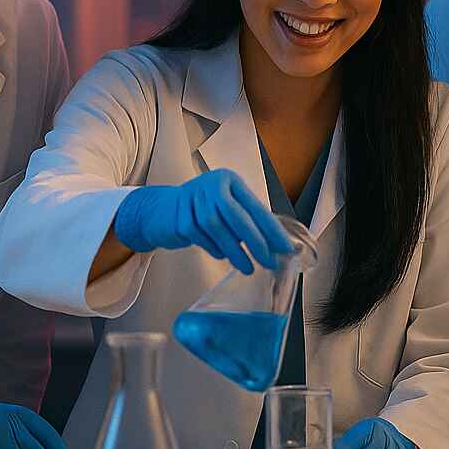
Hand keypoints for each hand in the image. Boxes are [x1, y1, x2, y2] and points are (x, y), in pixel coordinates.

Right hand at [113, 168, 294, 273]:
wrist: (161, 211)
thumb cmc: (202, 211)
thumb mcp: (226, 207)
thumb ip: (249, 221)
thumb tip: (278, 246)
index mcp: (229, 181)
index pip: (255, 206)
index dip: (272, 229)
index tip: (287, 248)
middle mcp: (211, 185)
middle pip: (236, 215)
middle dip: (256, 241)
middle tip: (269, 261)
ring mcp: (192, 199)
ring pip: (218, 228)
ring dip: (235, 251)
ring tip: (247, 268)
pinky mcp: (179, 217)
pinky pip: (201, 237)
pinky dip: (214, 249)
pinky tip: (221, 255)